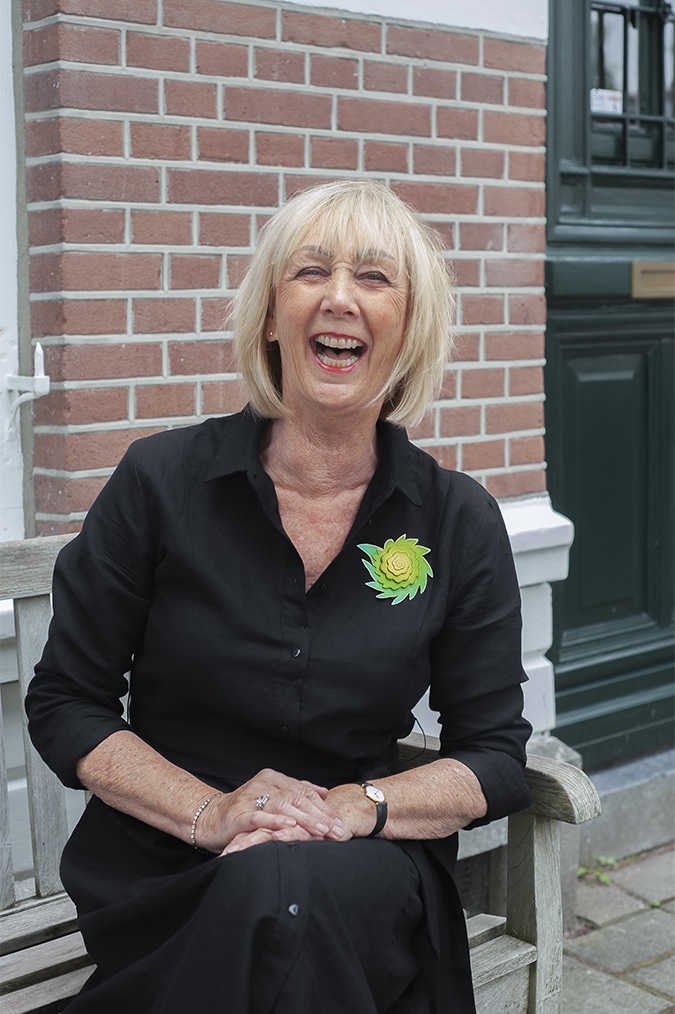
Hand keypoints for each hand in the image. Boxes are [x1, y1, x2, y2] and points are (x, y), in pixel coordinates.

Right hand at [198, 768, 344, 852]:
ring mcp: (250, 798)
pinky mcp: (239, 814)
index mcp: (273, 778)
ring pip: (283, 806)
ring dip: (304, 819)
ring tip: (321, 830)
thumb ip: (297, 791)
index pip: (304, 792)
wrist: (209, 818)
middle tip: (337, 830)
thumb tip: (324, 792)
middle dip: (319, 816)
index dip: (324, 807)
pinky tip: (290, 826)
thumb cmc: (244, 810)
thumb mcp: (272, 797)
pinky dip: (276, 821)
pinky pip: (260, 816)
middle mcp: (263, 784)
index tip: (340, 822)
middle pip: (297, 798)